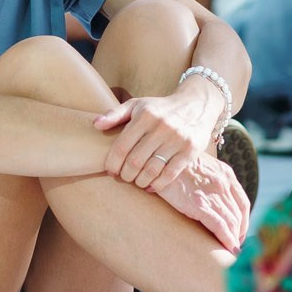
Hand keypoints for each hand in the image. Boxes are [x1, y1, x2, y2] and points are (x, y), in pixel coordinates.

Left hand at [95, 82, 220, 193]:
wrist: (196, 105)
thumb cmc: (160, 108)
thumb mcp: (137, 105)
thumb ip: (115, 114)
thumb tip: (95, 124)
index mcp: (145, 116)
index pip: (121, 147)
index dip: (112, 163)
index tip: (111, 170)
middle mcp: (161, 127)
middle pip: (135, 162)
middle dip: (125, 175)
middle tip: (124, 177)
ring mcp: (177, 140)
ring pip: (151, 171)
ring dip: (140, 181)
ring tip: (137, 181)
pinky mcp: (190, 151)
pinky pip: (170, 175)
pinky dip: (157, 185)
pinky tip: (150, 186)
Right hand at [155, 154, 249, 253]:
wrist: (160, 157)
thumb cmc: (174, 163)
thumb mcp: (198, 164)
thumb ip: (208, 177)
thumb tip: (207, 193)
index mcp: (225, 173)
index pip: (242, 202)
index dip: (244, 220)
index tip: (239, 231)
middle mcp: (224, 184)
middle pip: (239, 215)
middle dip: (239, 232)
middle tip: (234, 245)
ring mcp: (212, 194)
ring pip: (232, 222)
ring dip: (234, 239)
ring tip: (232, 252)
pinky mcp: (199, 205)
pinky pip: (220, 226)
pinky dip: (227, 239)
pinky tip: (229, 248)